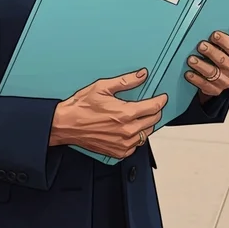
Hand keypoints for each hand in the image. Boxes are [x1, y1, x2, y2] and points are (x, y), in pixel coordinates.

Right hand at [49, 69, 166, 158]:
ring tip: (140, 116)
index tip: (162, 97)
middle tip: (151, 104)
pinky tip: (129, 128)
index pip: (153, 108)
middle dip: (155, 111)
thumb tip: (142, 75)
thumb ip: (125, 81)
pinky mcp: (118, 152)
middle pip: (153, 121)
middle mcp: (127, 131)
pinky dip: (136, 137)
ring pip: (146, 134)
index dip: (161, 101)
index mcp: (125, 114)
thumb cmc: (81, 106)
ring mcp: (123, 144)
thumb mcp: (102, 87)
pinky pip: (136, 145)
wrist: (66, 125)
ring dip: (147, 124)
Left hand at [185, 16, 228, 101]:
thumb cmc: (226, 56)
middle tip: (200, 46)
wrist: (221, 79)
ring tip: (191, 59)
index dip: (224, 41)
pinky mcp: (215, 90)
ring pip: (212, 73)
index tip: (213, 35)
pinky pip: (205, 85)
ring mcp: (225, 81)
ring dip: (201, 66)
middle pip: (222, 60)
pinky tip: (189, 73)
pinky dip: (196, 79)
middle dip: (211, 52)